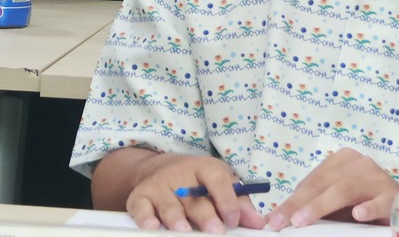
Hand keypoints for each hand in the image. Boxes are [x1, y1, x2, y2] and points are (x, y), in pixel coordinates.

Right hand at [123, 151, 262, 233]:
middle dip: (204, 215)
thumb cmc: (198, 183)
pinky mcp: (140, 196)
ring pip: (168, 204)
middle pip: (193, 197)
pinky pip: (140, 207)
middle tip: (215, 231)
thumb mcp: (221, 184)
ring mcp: (158, 185)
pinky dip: (145, 218)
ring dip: (176, 219)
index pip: (216, 178)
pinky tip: (152, 227)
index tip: (233, 218)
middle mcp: (179, 174)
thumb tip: (258, 223)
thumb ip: (239, 203)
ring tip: (184, 231)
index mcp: (203, 168)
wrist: (160, 168)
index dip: (226, 198)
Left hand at [266, 148, 396, 228]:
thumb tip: (275, 218)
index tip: (274, 220)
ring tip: (302, 221)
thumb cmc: (364, 203)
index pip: (311, 181)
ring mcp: (376, 176)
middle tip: (282, 223)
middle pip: (323, 183)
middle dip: (299, 205)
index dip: (291, 201)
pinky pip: (379, 201)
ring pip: (344, 189)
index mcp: (341, 160)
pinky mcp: (393, 195)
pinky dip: (368, 208)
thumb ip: (311, 205)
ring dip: (321, 206)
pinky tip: (358, 214)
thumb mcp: (335, 202)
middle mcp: (358, 163)